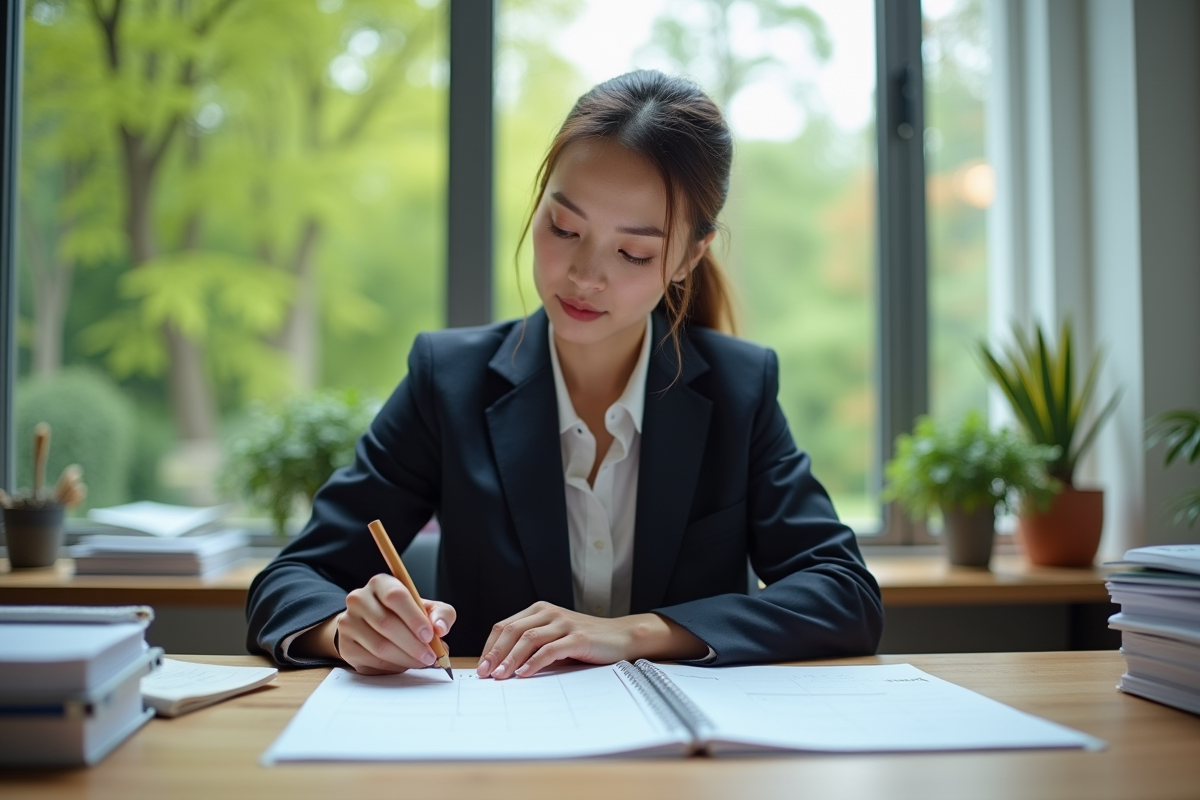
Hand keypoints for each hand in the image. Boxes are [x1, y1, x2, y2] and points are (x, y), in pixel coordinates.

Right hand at [336, 573, 456, 675]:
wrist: (372, 626)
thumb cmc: (403, 615)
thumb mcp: (426, 608)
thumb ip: (441, 614)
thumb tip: (440, 628)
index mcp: (380, 583)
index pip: (395, 596)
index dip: (414, 617)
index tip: (429, 635)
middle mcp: (359, 599)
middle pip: (386, 623)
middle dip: (413, 644)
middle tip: (430, 656)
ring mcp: (348, 622)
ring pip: (379, 646)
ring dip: (406, 658)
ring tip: (422, 662)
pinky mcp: (346, 646)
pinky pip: (372, 660)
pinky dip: (393, 666)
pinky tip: (404, 663)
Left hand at [476, 602, 707, 679]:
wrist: (622, 637)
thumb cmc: (585, 641)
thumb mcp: (554, 638)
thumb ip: (531, 646)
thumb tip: (500, 668)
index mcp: (539, 610)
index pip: (504, 626)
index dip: (489, 646)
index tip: (481, 667)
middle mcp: (549, 612)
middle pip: (512, 631)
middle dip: (494, 654)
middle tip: (484, 674)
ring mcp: (564, 623)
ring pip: (527, 639)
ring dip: (510, 660)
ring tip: (500, 677)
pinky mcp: (577, 637)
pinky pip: (549, 650)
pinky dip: (533, 663)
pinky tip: (523, 674)